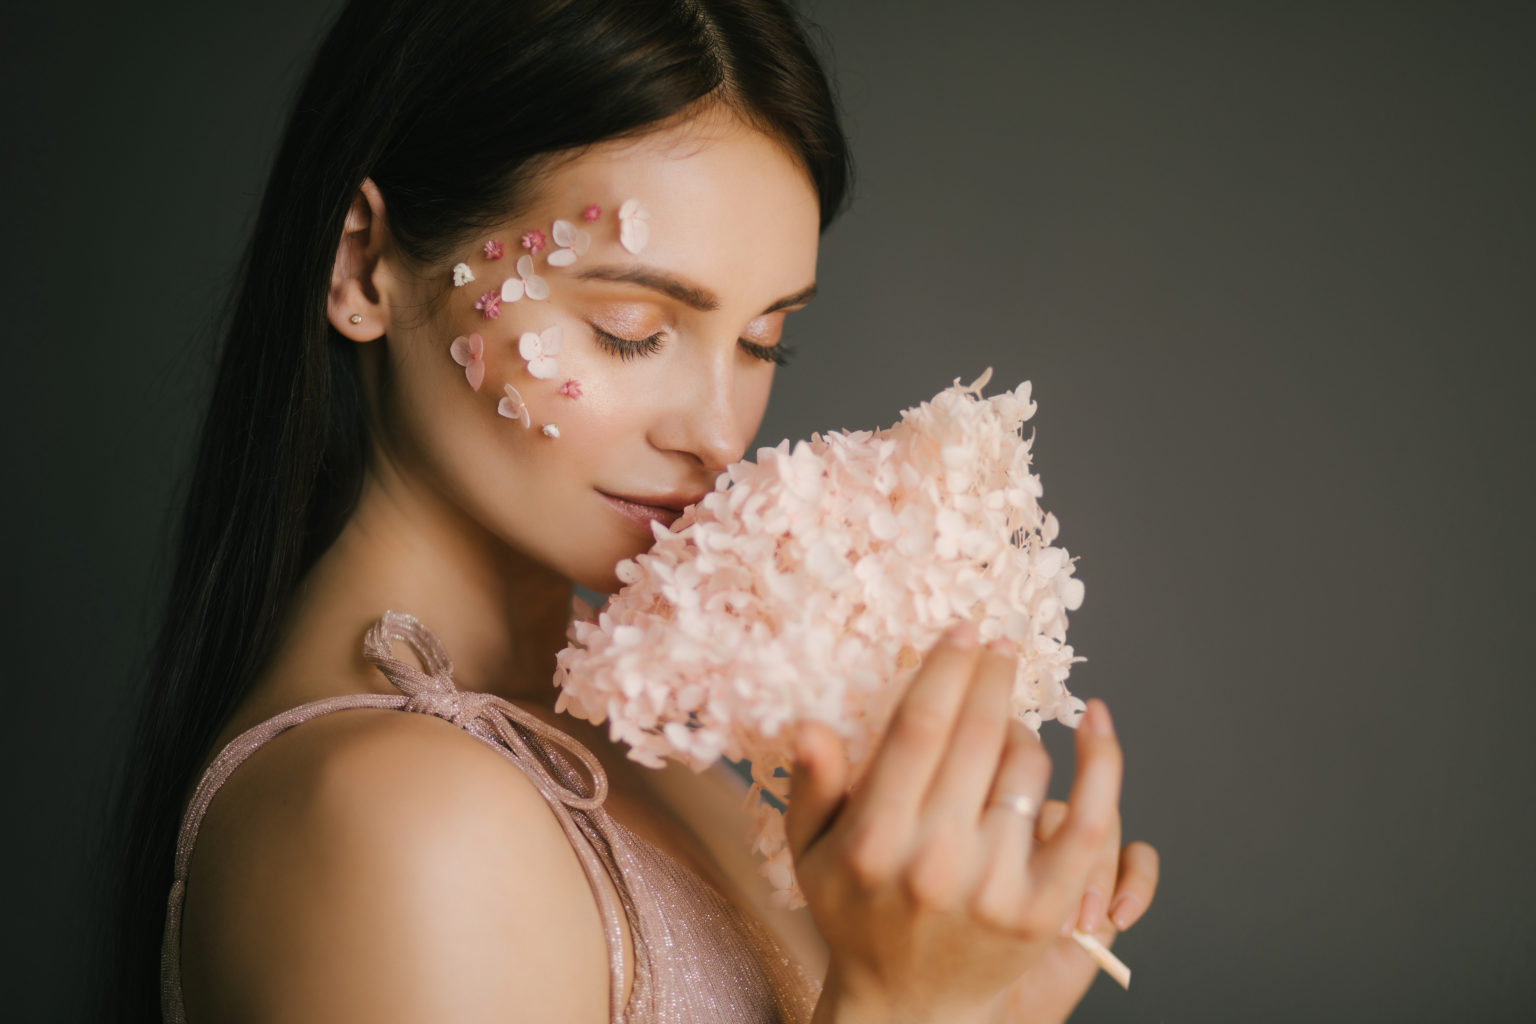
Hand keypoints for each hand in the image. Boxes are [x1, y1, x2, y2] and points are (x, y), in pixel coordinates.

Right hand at [787, 622, 1125, 1022]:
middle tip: (998, 643)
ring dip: (1019, 726)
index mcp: (876, 840)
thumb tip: (809, 724)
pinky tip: (1095, 720)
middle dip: (991, 674)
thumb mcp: (812, 852)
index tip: (962, 631)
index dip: (946, 668)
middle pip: (978, 734)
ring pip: (1027, 765)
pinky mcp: (1045, 908)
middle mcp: (936, 861)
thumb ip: (812, 785)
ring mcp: (996, 886)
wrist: (911, 1006)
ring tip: (1000, 723)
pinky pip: (1088, 819)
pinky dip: (1101, 763)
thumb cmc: (857, 915)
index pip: (920, 727)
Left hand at [996, 801, 1159, 1022]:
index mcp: (999, 826)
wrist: (1002, 999)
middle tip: (1055, 916)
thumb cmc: (975, 953)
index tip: (1023, 853)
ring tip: (1082, 925)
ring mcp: (1078, 856)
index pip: (1023, 794)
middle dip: (1066, 855)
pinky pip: (1140, 859)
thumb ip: (990, 858)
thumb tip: (1015, 823)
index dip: (1033, 822)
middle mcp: (1041, 836)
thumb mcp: (972, 900)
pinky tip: (1120, 917)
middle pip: (1068, 810)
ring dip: (1098, 875)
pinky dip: (1138, 883)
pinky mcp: (1113, 882)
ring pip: (1105, 827)